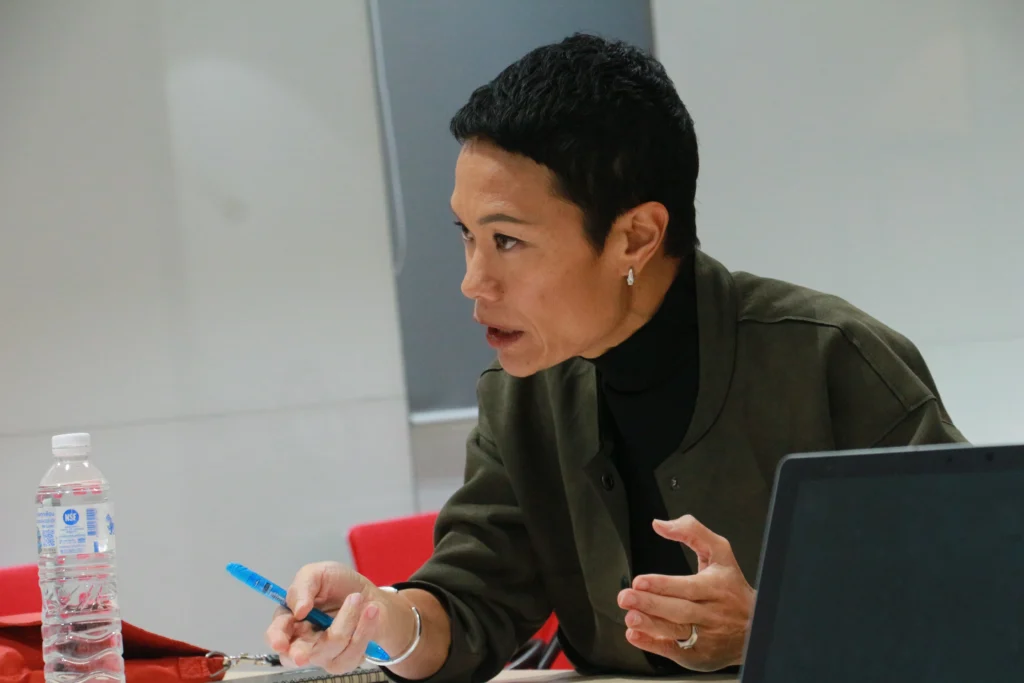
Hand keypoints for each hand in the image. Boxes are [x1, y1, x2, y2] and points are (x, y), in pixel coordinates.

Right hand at [265, 562, 407, 673]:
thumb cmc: (340, 585)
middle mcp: (303, 641)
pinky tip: (370, 611)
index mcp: (291, 620)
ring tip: (357, 598)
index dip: (276, 638)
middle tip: (302, 655)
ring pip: (329, 648)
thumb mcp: (319, 574)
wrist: (370, 596)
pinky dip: (364, 628)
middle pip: (294, 656)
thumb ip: (303, 585)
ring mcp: (324, 654)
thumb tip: (297, 610)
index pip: (276, 634)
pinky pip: (352, 652)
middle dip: (299, 654)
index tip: (280, 641)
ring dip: (347, 620)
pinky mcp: (345, 660)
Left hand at [616, 515, 755, 671]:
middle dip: (650, 605)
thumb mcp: (720, 553)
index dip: (662, 585)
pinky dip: (653, 645)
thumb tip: (660, 525)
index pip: (688, 587)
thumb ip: (692, 531)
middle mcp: (712, 613)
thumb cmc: (731, 587)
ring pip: (676, 631)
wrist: (755, 628)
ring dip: (650, 625)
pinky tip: (636, 635)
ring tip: (630, 617)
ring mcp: (706, 637)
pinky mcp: (699, 655)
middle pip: (679, 610)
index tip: (639, 581)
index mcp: (716, 587)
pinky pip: (674, 651)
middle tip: (626, 598)